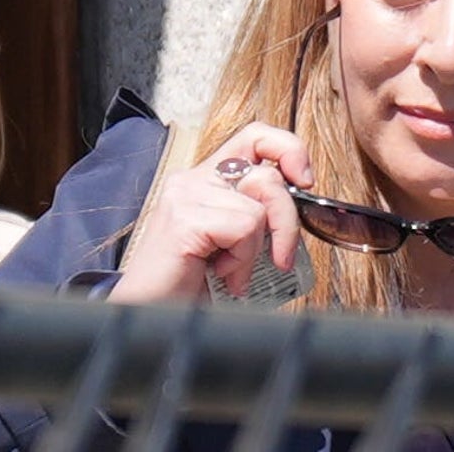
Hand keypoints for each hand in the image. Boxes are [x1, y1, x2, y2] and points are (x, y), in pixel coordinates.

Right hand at [109, 122, 314, 303]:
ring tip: (232, 271)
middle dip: (286, 221)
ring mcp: (186, 195)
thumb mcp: (233, 240)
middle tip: (281, 256)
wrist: (149, 316)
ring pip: (259, 207)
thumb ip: (257, 213)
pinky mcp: (185, 218)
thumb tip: (301, 200)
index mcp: (207, 179)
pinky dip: (242, 259)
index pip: (256, 136)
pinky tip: (220, 274)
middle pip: (268, 175)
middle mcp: (194, 179)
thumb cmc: (191, 284)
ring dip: (256, 250)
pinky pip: (244, 228)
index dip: (289, 149)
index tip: (304, 180)